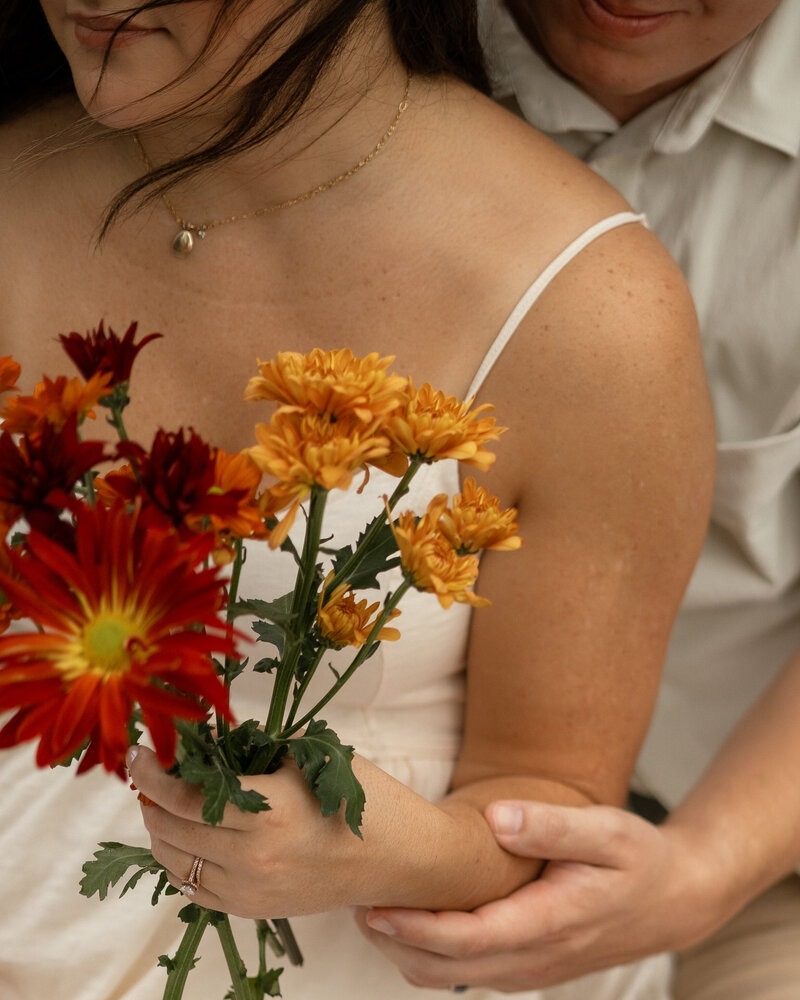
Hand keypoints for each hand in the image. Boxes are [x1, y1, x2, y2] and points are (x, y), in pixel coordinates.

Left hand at [127, 745, 376, 918]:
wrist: (398, 859)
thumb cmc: (364, 799)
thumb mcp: (313, 758)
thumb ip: (258, 748)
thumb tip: (208, 741)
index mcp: (270, 811)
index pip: (186, 795)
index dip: (152, 773)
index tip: (138, 753)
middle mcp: (253, 857)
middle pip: (171, 828)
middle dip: (151, 797)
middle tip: (153, 772)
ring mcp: (251, 891)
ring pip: (176, 862)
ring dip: (160, 830)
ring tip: (164, 803)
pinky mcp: (254, 911)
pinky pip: (195, 889)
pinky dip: (179, 861)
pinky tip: (185, 837)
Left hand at [357, 799, 714, 991]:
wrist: (675, 901)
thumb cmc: (640, 859)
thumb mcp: (607, 830)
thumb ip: (552, 826)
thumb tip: (497, 820)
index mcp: (552, 924)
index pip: (469, 939)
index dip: (416, 929)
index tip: (375, 907)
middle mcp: (535, 959)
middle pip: (448, 969)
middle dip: (397, 943)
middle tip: (356, 902)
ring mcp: (530, 970)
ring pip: (453, 978)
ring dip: (410, 952)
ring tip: (375, 907)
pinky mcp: (528, 968)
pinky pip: (468, 973)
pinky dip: (433, 953)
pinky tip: (416, 918)